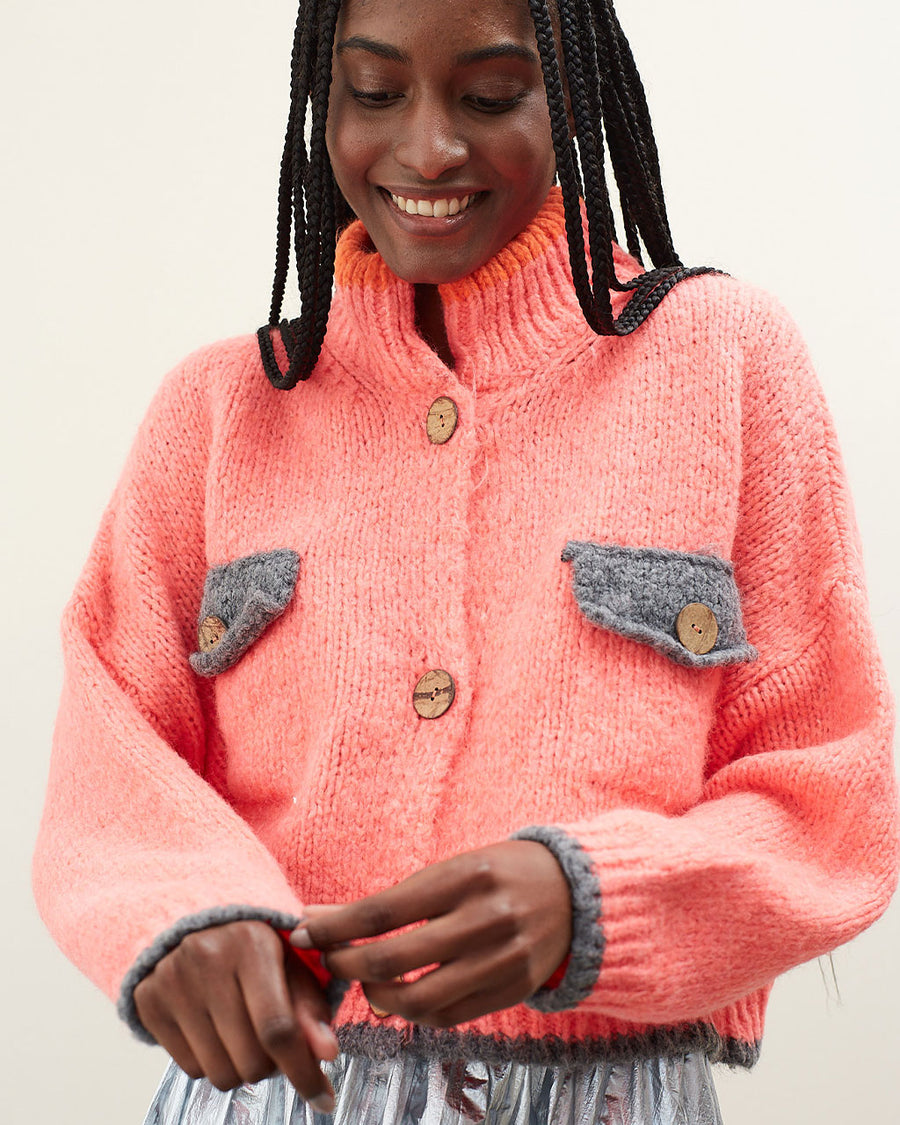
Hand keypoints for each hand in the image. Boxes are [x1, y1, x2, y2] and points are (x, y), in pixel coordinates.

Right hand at [134, 920, 337, 1110]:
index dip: (303, 1071)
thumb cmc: (253, 946)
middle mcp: (206, 960)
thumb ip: (311, 1007)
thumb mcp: (291, 962)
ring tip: (245, 1036)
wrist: (194, 917)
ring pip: (220, 1074)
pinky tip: (217, 1032)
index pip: (277, 1027)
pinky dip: (212, 1062)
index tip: (323, 1098)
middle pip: (251, 1060)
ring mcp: (172, 982)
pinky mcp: (147, 1002)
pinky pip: (190, 1070)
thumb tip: (327, 1053)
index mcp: (251, 944)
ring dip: (242, 1068)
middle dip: (272, 1066)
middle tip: (274, 1044)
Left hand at [291, 841, 571, 1027]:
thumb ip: (395, 897)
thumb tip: (322, 917)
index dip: (335, 925)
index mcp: (465, 876)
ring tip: (366, 981)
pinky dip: (415, 1013)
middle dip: (346, 964)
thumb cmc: (499, 873)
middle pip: (393, 958)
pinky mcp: (512, 990)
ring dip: (377, 996)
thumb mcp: (453, 868)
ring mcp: (502, 960)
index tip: (303, 930)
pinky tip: (401, 997)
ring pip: (419, 1000)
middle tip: (328, 960)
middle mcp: (485, 919)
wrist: (575, 892)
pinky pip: (450, 1017)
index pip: (383, 910)